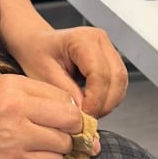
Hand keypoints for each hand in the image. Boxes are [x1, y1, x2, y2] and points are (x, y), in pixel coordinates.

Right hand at [0, 73, 93, 158]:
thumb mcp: (0, 91)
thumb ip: (35, 95)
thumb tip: (73, 110)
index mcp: (13, 87)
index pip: (64, 96)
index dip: (71, 109)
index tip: (66, 117)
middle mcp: (16, 109)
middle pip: (70, 119)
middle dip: (73, 128)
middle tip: (64, 132)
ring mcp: (17, 138)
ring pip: (63, 144)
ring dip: (60, 147)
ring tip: (43, 144)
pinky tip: (35, 156)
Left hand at [10, 26, 127, 117]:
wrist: (36, 43)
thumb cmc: (37, 54)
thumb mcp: (45, 76)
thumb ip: (67, 94)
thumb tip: (84, 113)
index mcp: (82, 39)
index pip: (99, 74)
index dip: (95, 99)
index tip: (84, 116)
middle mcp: (100, 40)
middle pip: (117, 77)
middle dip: (105, 104)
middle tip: (88, 119)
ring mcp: (108, 48)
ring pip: (121, 81)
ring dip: (109, 102)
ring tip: (89, 113)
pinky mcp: (110, 58)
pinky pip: (118, 81)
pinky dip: (109, 97)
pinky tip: (93, 104)